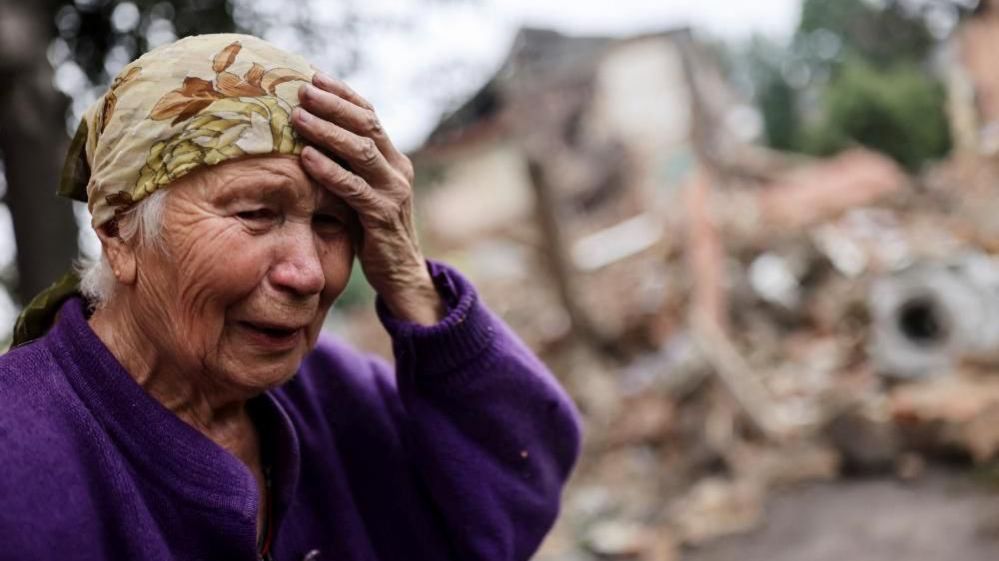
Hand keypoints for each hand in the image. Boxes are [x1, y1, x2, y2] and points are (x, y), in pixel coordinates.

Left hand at [292, 73, 443, 324]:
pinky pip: (353, 188)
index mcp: (393, 159)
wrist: (400, 273)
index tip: (313, 76)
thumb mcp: (362, 192)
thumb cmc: (372, 232)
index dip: (342, 94)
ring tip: (297, 118)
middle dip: (333, 104)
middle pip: (367, 124)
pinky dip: (329, 171)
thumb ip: (347, 167)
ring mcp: (393, 192)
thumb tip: (307, 137)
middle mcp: (398, 169)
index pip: (369, 115)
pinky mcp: (382, 216)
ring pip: (361, 150)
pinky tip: (306, 158)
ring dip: (327, 131)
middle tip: (301, 90)